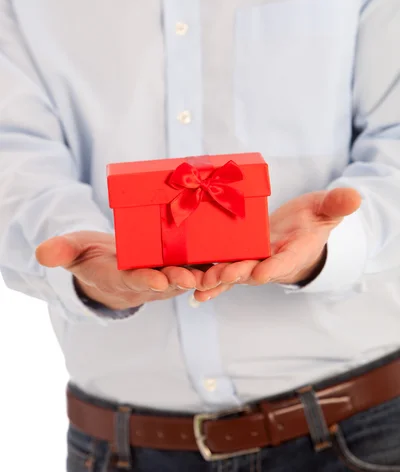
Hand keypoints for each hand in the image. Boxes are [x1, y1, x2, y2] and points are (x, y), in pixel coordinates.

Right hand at [35, 231, 230, 309]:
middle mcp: (155, 280)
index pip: (137, 282)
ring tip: (226, 268)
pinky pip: (207, 263)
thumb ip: (65, 250)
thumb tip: (43, 253)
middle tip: (195, 276)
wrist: (118, 262)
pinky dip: (222, 261)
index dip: (146, 281)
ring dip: (211, 275)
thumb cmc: (96, 256)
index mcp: (128, 278)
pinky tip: (239, 251)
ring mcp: (174, 273)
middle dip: (184, 280)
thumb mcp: (77, 250)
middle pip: (172, 282)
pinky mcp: (188, 263)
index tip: (156, 278)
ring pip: (196, 276)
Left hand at [194, 187, 361, 300]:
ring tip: (201, 283)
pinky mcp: (237, 260)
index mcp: (294, 251)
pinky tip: (194, 291)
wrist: (296, 232)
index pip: (285, 261)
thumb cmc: (312, 220)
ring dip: (217, 280)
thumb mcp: (325, 209)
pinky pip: (222, 273)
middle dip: (238, 273)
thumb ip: (336, 204)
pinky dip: (210, 283)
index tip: (263, 272)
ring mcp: (252, 263)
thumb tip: (355, 196)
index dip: (275, 267)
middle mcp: (271, 262)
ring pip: (233, 275)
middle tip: (223, 274)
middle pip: (253, 270)